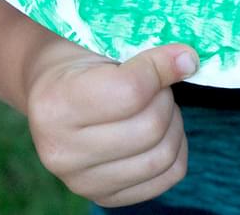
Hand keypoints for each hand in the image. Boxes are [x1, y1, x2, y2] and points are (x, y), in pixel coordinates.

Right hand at [25, 39, 197, 206]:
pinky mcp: (103, 197)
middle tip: (158, 83)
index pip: (132, 90)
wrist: (50, 93)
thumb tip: (189, 61)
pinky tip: (163, 130)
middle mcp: (61, 152)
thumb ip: (143, 52)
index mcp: (56, 104)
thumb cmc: (79, 60)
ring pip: (161, 156)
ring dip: (174, 123)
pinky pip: (166, 177)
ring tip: (158, 104)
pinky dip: (177, 149)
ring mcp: (81, 182)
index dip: (163, 67)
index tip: (177, 55)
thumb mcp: (101, 43)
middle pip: (150, 126)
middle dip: (166, 97)